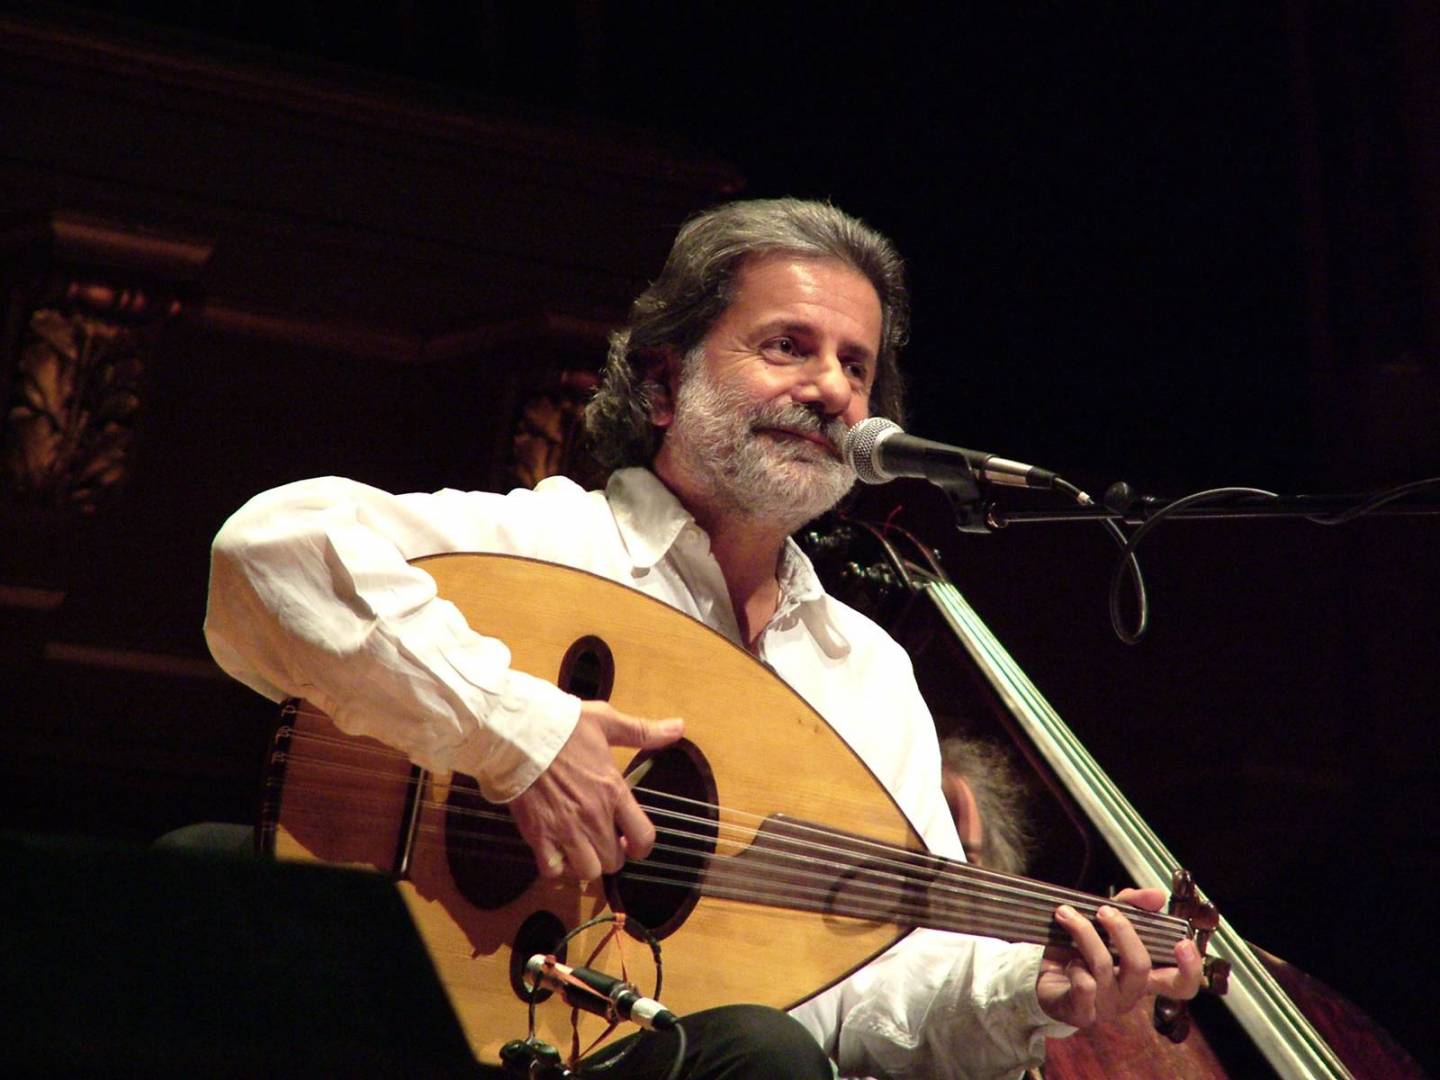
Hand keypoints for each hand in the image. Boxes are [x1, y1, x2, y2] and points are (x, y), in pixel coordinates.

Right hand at [509, 701, 683, 881]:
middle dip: (612, 854)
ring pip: (588, 872)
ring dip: (586, 863)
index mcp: (614, 791)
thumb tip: (680, 727)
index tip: (631, 840)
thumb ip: (644, 731)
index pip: (643, 837)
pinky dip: (556, 867)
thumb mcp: (607, 721)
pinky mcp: (538, 836)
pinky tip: (556, 851)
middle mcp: (593, 817)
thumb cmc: (563, 726)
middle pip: (614, 861)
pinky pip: (553, 871)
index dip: (641, 846)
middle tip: (602, 839)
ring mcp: (565, 829)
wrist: (517, 733)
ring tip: (580, 848)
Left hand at [1036, 887, 1203, 1028]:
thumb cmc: (1078, 951)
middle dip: (1122, 931)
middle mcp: (1130, 994)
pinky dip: (1073, 964)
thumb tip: (1158, 895)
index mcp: (1144, 975)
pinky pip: (1084, 986)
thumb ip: (1130, 905)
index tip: (1183, 942)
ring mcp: (1107, 1006)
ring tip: (1066, 914)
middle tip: (1104, 910)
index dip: (1190, 968)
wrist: (1039, 978)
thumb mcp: (1103, 923)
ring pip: (1105, 966)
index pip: (1181, 985)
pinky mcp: (1082, 1013)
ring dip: (1084, 933)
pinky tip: (1064, 958)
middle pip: (1140, 966)